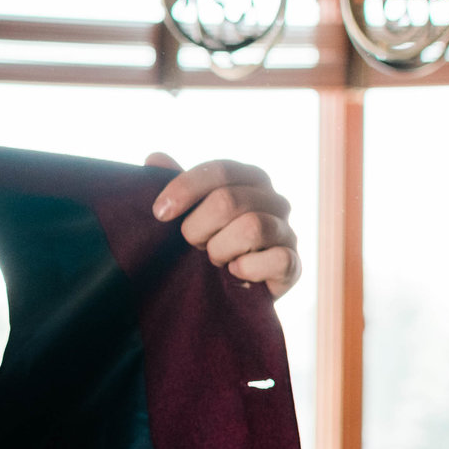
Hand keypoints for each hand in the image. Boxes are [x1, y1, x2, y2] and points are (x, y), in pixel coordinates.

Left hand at [146, 153, 301, 299]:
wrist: (235, 290)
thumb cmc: (211, 240)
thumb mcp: (191, 212)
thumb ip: (176, 185)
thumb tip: (154, 158)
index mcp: (250, 179)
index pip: (220, 170)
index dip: (186, 188)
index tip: (159, 213)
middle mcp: (275, 200)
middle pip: (228, 200)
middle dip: (198, 228)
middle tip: (193, 244)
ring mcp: (287, 231)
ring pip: (251, 228)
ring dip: (220, 249)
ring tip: (214, 260)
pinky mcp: (293, 264)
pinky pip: (277, 259)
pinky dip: (248, 269)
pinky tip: (234, 272)